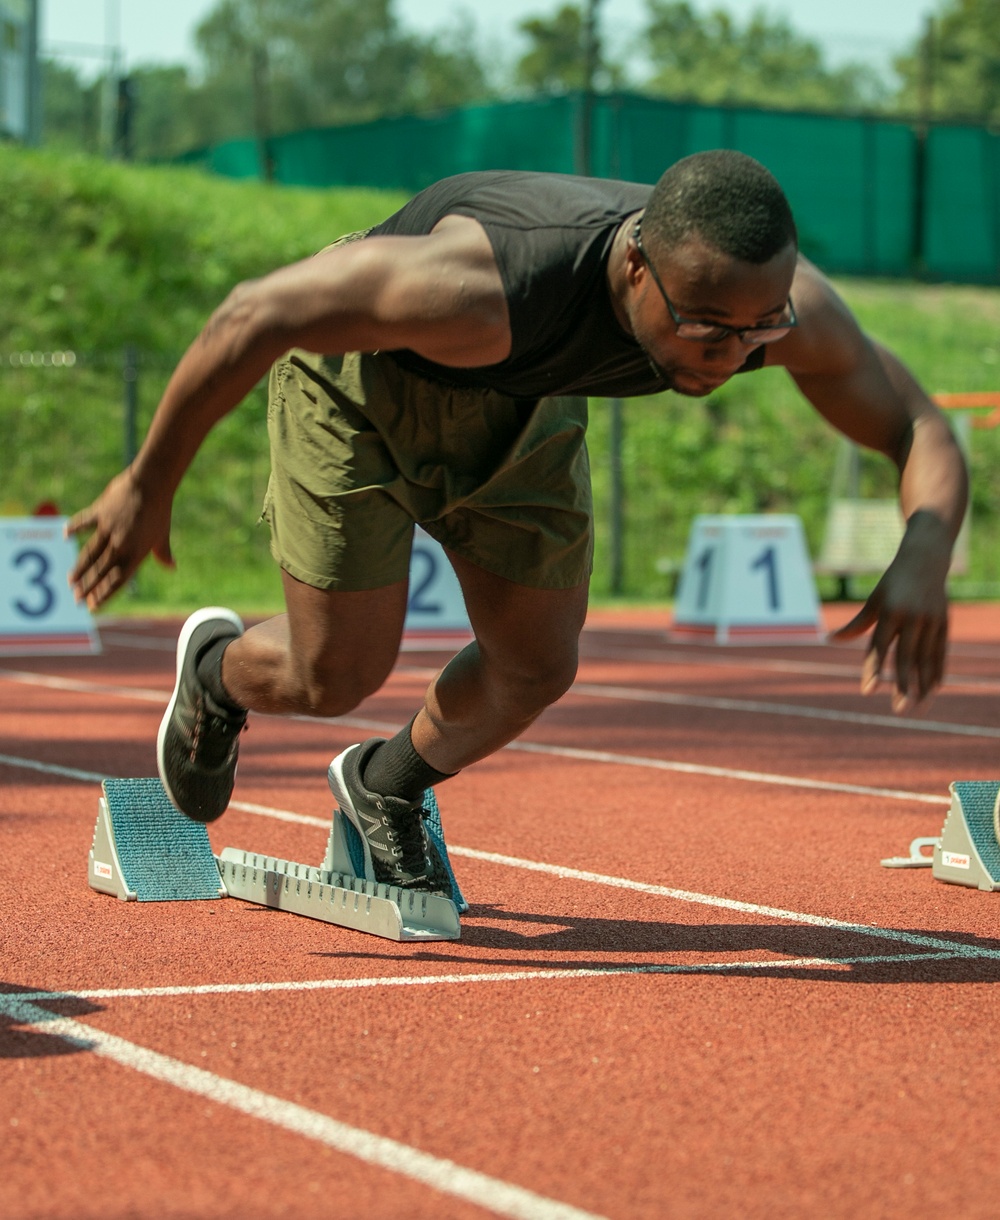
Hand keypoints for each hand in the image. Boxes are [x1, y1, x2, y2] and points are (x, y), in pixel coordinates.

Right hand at [65, 469, 173, 609]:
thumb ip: (163, 554)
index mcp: (136, 553)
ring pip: (90, 553)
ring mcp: (108, 528)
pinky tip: (65, 536)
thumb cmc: (160, 511)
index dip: (105, 594)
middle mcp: (120, 544)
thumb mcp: (162, 535)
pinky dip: (74, 528)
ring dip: (80, 568)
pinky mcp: (100, 512)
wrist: (152, 483)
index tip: (93, 605)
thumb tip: (172, 567)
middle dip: (88, 587)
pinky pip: (84, 522)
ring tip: (71, 581)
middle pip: (101, 571)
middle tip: (77, 599)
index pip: (118, 580)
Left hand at [829, 514, 950, 713]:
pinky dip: (938, 672)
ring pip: (927, 659)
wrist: (925, 559)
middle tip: (898, 710)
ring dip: (922, 686)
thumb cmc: (892, 583)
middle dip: (902, 685)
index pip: (880, 647)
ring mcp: (931, 621)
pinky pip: (941, 653)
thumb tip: (828, 640)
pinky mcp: (945, 623)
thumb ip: (856, 625)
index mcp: (890, 612)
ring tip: (916, 708)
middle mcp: (912, 618)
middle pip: (907, 658)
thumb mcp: (874, 601)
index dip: (873, 670)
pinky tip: (933, 691)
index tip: (867, 691)